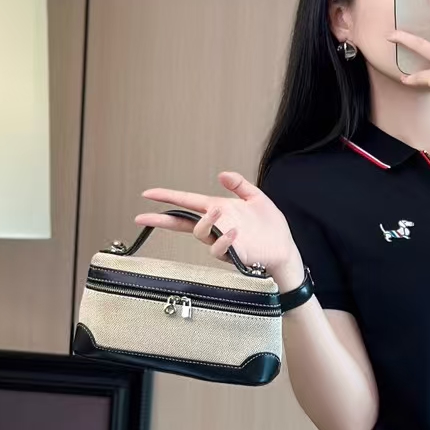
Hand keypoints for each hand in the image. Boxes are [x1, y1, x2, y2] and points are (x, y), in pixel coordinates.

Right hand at [134, 171, 297, 276]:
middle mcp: (216, 226)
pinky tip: (234, 233)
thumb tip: (222, 174)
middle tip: (144, 217)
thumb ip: (239, 184)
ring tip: (218, 211)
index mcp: (219, 210)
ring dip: (205, 221)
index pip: (187, 202)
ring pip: (200, 233)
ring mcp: (222, 241)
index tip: (148, 194)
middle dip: (162, 219)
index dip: (167, 197)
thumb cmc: (270, 228)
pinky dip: (224, 240)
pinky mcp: (231, 254)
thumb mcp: (256, 197)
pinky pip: (220, 248)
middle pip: (182, 222)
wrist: (284, 250)